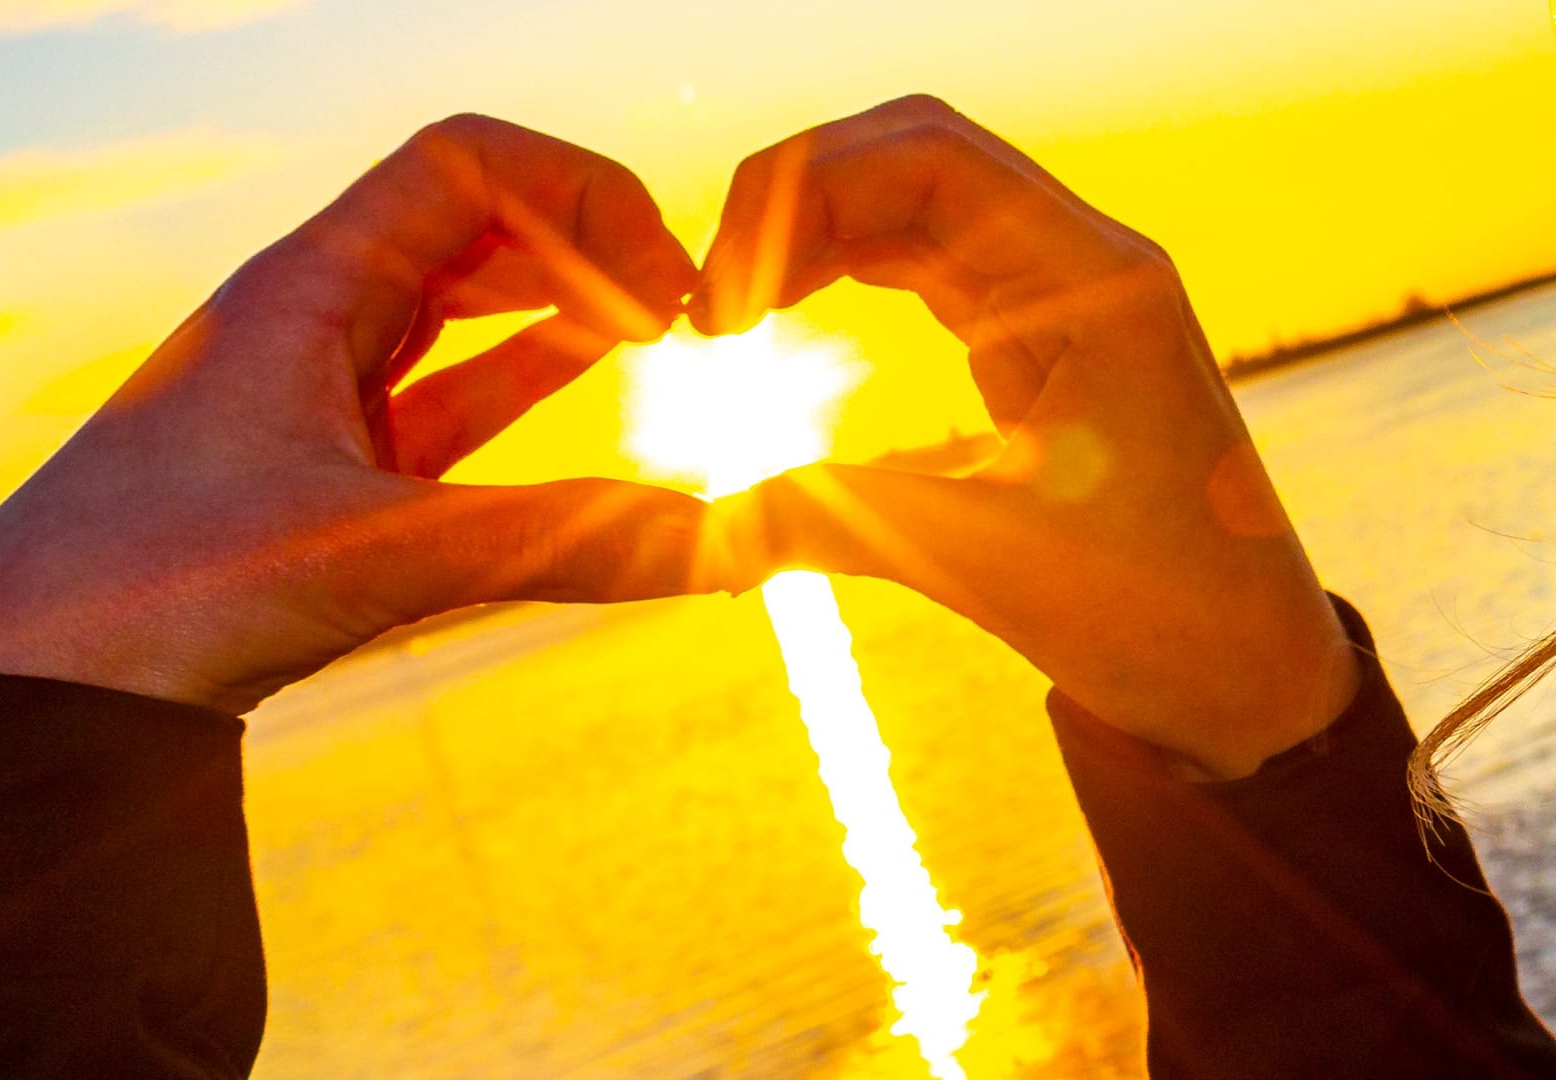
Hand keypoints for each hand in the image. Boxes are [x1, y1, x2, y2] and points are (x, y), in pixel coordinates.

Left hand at [0, 115, 725, 715]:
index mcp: (302, 288)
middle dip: (583, 243)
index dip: (581, 194)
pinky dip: (513, 383)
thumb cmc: (147, 595)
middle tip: (683, 311)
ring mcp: (307, 398)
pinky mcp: (312, 477)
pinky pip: (433, 400)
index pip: (465, 166)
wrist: (12, 691)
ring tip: (656, 328)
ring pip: (452, 312)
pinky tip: (572, 386)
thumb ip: (551, 544)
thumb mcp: (370, 556)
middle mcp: (304, 322)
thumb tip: (716, 546)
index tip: (666, 283)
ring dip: (553, 304)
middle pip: (468, 223)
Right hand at [693, 97, 1358, 779]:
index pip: (928, 158)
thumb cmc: (1158, 619)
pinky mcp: (1035, 343)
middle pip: (911, 157)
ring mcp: (1060, 298)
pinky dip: (841, 273)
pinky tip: (780, 316)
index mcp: (1098, 284)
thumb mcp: (983, 565)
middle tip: (707, 299)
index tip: (723, 294)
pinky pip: (923, 265)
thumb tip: (690, 533)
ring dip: (811, 235)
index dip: (803, 193)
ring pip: (911, 205)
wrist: (1248, 676)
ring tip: (726, 311)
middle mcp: (1084, 265)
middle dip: (793, 202)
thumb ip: (831, 524)